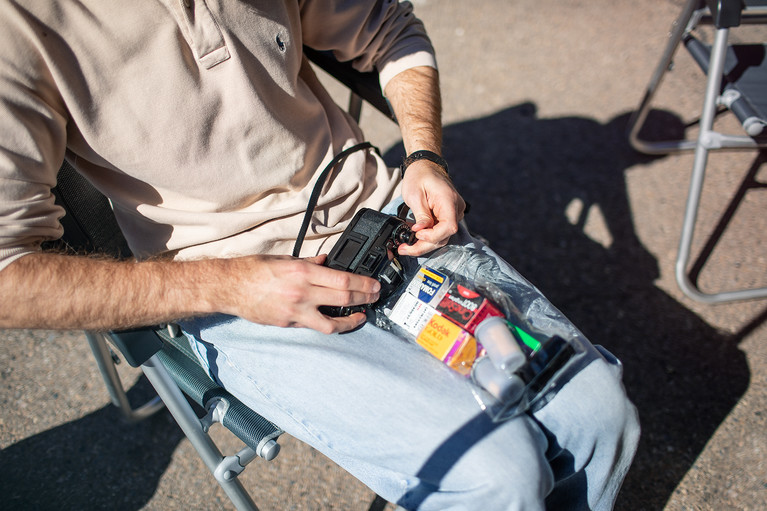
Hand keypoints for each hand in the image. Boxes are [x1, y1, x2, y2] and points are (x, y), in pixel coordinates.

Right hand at [222, 254, 380, 333]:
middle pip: (343, 299)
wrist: (229, 286)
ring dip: (350, 321)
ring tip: (360, 316)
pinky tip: (333, 321)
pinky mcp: (287, 324)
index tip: (374, 285)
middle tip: (375, 297)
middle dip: (364, 299)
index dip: (363, 284)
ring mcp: (295, 312)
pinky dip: (325, 324)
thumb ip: (309, 262)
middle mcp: (301, 293)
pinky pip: (312, 326)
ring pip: (330, 324)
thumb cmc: (252, 270)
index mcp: (302, 273)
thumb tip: (327, 262)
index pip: (342, 280)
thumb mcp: (284, 259)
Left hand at [397, 159, 465, 256]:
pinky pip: (440, 231)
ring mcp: (453, 212)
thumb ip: (420, 214)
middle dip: (424, 245)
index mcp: (449, 200)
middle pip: (444, 235)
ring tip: (406, 246)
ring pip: (442, 236)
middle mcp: (455, 208)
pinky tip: (414, 238)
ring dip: (424, 243)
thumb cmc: (419, 176)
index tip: (418, 234)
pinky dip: (427, 237)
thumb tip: (421, 230)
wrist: (425, 166)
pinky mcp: (447, 215)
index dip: (433, 235)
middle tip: (405, 249)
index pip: (449, 227)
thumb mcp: (415, 194)